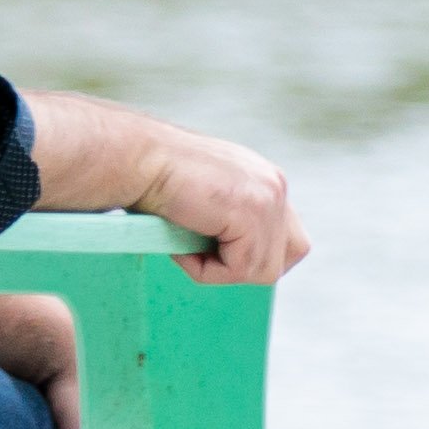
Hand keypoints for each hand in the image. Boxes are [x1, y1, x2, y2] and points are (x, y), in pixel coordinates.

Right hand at [32, 91, 312, 282]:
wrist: (136, 158)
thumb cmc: (153, 180)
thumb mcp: (206, 200)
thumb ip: (230, 221)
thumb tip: (233, 257)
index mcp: (267, 179)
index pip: (291, 237)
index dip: (259, 255)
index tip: (219, 252)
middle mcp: (275, 184)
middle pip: (289, 256)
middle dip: (247, 266)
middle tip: (203, 252)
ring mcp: (268, 197)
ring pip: (262, 270)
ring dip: (218, 270)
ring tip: (184, 244)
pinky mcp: (251, 213)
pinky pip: (238, 270)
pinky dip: (205, 270)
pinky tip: (180, 245)